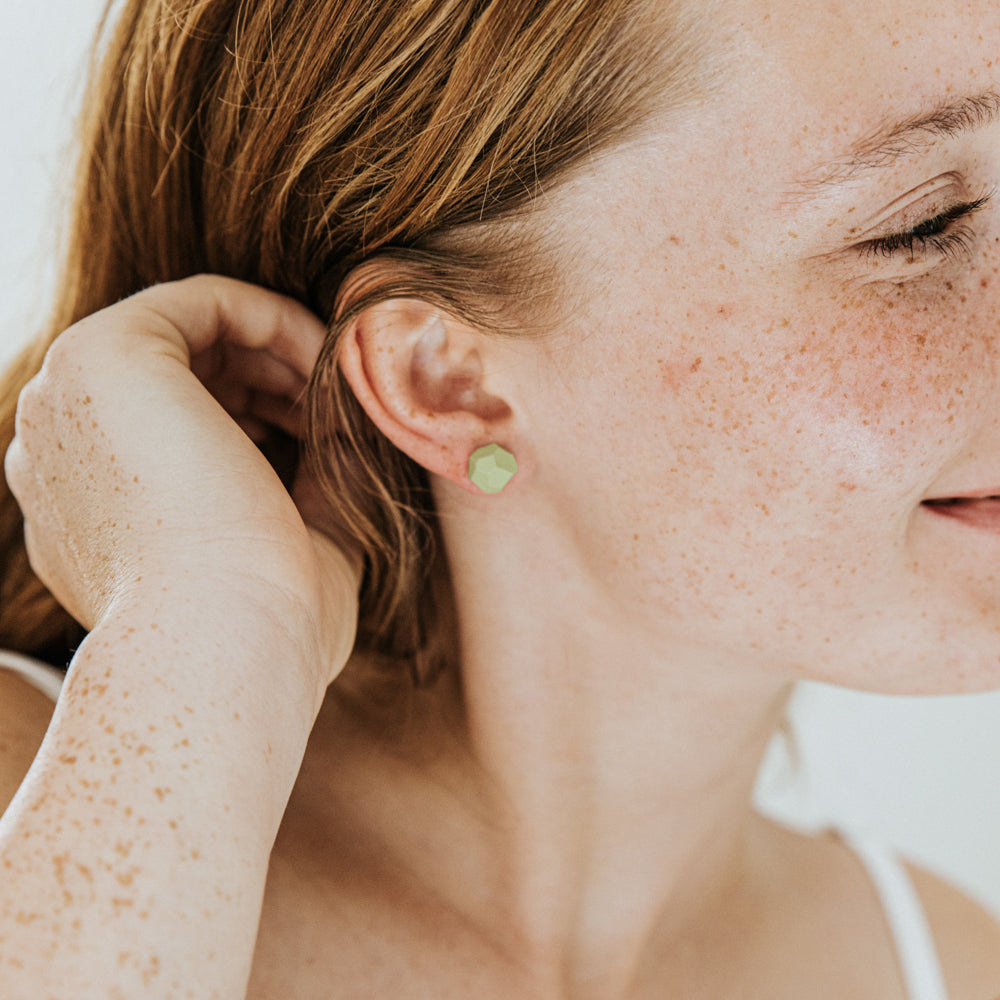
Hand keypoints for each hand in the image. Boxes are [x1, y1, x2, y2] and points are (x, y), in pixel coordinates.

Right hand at [4, 274, 362, 697]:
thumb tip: (343, 428)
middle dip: (277, 381)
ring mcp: (69, 400)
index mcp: (91, 505)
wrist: (226, 645)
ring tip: (341, 390)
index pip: (180, 428)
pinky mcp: (100, 357)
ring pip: (195, 338)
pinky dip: (274, 319)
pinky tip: (324, 356)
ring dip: (281, 353)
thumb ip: (302, 483)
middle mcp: (63, 449)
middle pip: (186, 378)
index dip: (268, 414)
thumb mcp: (286, 547)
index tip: (332, 432)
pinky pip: (202, 302)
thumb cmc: (264, 626)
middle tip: (343, 408)